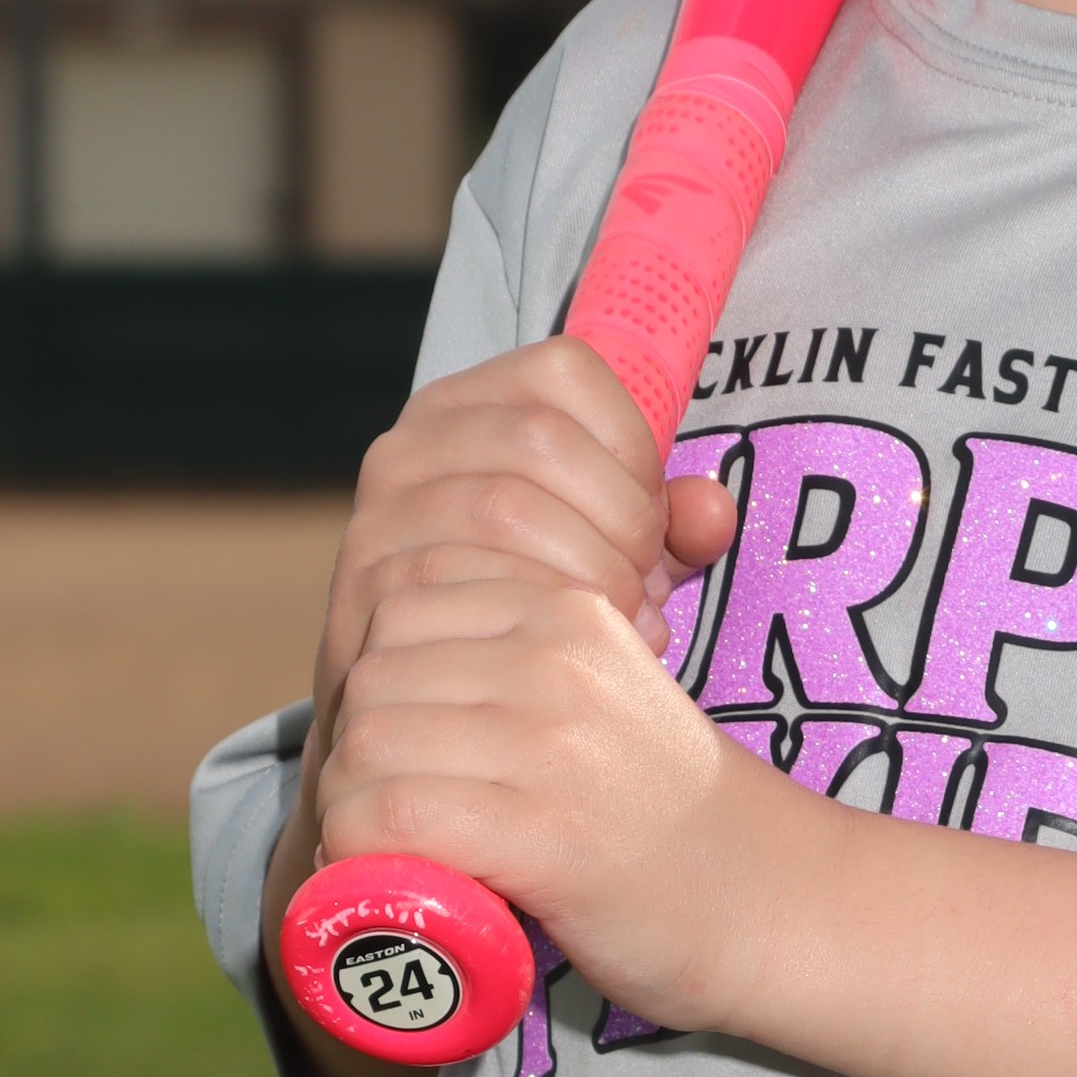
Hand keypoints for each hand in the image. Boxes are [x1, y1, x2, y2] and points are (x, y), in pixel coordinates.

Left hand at [312, 549, 794, 1030]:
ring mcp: (555, 745)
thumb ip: (521, 655)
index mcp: (569, 611)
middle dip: (357, 753)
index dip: (379, 682)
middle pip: (373, 677)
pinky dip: (365, 856)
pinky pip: (394, 818)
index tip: (409, 750)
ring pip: (368, 747)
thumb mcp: (604, 690)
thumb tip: (391, 667)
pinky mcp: (548, 834)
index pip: (401, 602)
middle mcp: (559, 661)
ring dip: (354, 811)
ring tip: (387, 853)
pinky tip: (393, 882)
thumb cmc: (669, 813)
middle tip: (387, 815)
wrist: (776, 901)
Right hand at [315, 341, 737, 725]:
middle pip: (543, 438)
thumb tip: (711, 512)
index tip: (650, 515)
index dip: (632, 440)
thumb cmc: (527, 609)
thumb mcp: (604, 548)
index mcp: (470, 405)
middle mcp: (411, 444)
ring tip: (620, 621)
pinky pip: (466, 582)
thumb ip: (665, 522)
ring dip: (588, 570)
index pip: (567, 370)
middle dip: (619, 517)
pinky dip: (540, 615)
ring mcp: (380, 514)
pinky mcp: (366, 587)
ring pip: (507, 507)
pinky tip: (573, 650)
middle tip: (643, 583)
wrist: (420, 706)